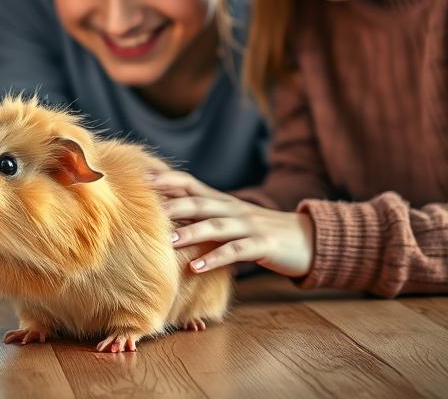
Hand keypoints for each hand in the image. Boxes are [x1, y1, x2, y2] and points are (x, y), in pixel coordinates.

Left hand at [150, 170, 315, 277]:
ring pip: (215, 226)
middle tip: (146, 209)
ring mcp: (249, 226)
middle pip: (199, 202)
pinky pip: (236, 251)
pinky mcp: (263, 245)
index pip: (190, 183)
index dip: (167, 179)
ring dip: (190, 232)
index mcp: (222, 201)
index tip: (141, 178)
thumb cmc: (258, 231)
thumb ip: (202, 215)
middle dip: (172, 204)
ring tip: (167, 242)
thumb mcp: (230, 219)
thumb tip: (166, 214)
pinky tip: (195, 267)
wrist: (306, 239)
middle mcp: (233, 208)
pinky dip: (214, 258)